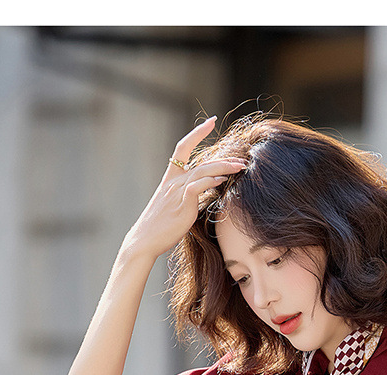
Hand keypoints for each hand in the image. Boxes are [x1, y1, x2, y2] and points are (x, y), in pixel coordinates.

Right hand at [124, 119, 248, 266]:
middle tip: (242, 158)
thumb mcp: (174, 206)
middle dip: (223, 157)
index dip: (197, 133)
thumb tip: (205, 191)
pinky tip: (223, 180)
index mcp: (170, 179)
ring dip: (224, 167)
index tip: (212, 121)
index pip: (183, 147)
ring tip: (240, 166)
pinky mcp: (182, 204)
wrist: (144, 240)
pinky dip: (211, 181)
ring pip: (202, 171)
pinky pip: (198, 187)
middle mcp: (174, 181)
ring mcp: (177, 191)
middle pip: (201, 161)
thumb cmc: (159, 228)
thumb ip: (188, 195)